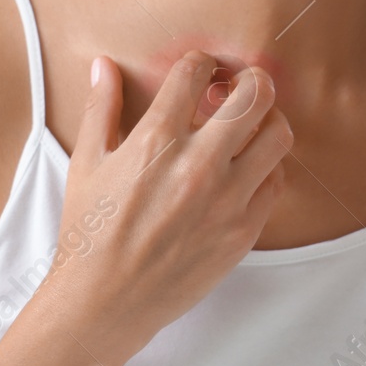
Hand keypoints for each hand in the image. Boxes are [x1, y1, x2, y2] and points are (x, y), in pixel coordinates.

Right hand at [37, 51, 291, 365]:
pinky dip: (266, 167)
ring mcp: (227, 200)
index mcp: (156, 142)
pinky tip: (245, 169)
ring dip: (267, 120)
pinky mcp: (244, 230)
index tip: (201, 70)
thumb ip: (100, 108)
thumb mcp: (87, 163)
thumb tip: (104, 65)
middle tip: (236, 88)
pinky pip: (277, 181)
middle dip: (249, 79)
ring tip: (248, 126)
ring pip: (278, 134)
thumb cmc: (91, 233)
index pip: (196, 71)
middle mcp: (198, 166)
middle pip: (255, 94)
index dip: (201, 62)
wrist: (104, 303)